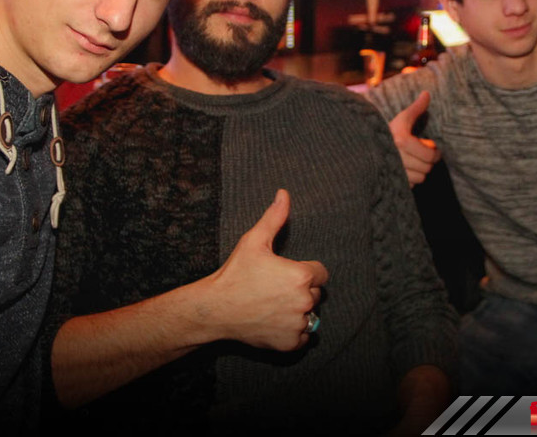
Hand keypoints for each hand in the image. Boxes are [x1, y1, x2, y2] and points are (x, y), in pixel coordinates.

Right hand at [207, 189, 328, 350]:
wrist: (216, 309)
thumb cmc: (235, 274)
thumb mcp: (254, 241)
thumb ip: (274, 217)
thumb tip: (284, 193)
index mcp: (301, 275)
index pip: (320, 273)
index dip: (304, 271)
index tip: (285, 274)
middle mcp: (304, 301)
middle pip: (315, 294)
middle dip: (300, 291)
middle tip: (275, 289)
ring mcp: (297, 324)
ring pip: (310, 315)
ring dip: (298, 311)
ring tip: (274, 305)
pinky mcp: (290, 343)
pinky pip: (304, 336)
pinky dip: (293, 331)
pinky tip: (274, 321)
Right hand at [388, 91, 441, 186]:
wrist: (362, 146)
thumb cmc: (385, 131)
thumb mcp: (400, 119)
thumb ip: (415, 108)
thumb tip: (427, 93)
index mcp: (401, 140)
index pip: (430, 156)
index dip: (436, 153)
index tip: (433, 149)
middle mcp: (397, 157)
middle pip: (426, 168)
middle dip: (427, 162)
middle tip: (424, 155)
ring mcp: (393, 171)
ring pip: (419, 178)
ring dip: (419, 171)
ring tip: (414, 162)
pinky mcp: (389, 182)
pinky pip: (410, 185)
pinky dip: (410, 179)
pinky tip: (404, 169)